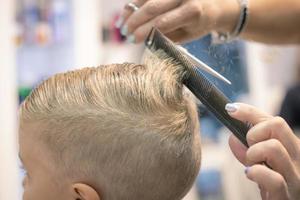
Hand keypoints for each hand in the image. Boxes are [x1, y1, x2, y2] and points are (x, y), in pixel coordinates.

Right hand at [116, 0, 239, 42]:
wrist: (214, 3)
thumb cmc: (201, 22)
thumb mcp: (189, 35)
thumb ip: (169, 37)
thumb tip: (146, 40)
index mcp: (192, 12)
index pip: (162, 23)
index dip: (144, 32)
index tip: (133, 40)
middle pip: (152, 8)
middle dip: (134, 21)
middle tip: (125, 33)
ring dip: (131, 10)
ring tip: (121, 23)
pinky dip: (135, 2)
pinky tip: (127, 11)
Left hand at [226, 103, 299, 199]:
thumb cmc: (271, 186)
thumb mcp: (261, 163)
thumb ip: (248, 150)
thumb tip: (232, 137)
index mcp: (293, 148)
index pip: (274, 120)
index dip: (249, 111)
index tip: (230, 109)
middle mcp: (299, 159)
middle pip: (277, 125)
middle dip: (253, 132)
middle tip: (249, 148)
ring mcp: (295, 178)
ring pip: (273, 147)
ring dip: (252, 153)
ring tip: (250, 164)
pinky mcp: (287, 196)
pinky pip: (273, 179)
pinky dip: (256, 172)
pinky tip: (250, 174)